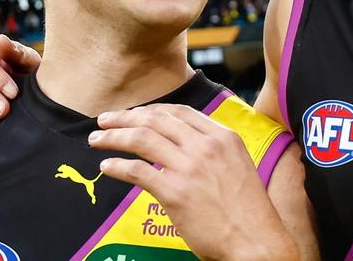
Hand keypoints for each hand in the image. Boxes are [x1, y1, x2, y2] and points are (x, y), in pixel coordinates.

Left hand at [90, 104, 296, 260]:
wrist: (255, 241)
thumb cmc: (247, 211)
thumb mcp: (238, 166)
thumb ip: (214, 150)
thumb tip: (184, 144)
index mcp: (223, 137)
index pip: (179, 113)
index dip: (150, 110)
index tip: (134, 114)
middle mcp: (206, 146)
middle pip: (155, 120)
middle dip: (125, 117)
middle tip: (105, 120)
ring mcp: (190, 167)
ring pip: (141, 139)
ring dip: (114, 137)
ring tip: (97, 140)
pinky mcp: (175, 192)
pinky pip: (137, 171)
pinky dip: (117, 166)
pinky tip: (106, 167)